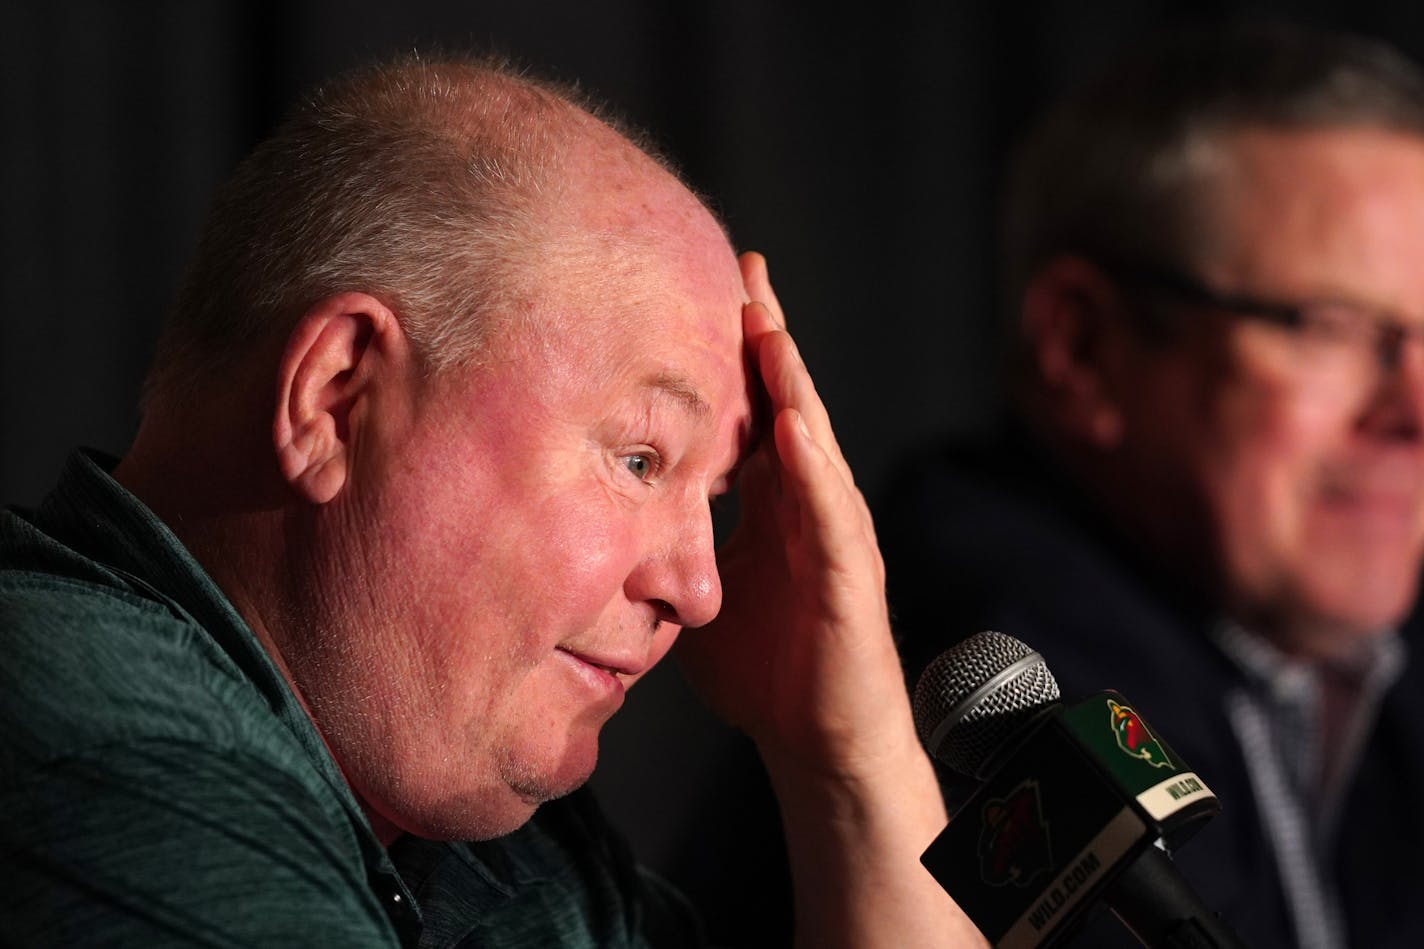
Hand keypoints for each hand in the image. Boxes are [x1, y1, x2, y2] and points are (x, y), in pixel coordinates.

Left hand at [677, 252, 915, 779]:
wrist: (819, 741)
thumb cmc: (768, 669)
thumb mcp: (701, 590)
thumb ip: (667, 544)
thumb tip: (602, 519)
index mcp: (774, 501)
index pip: (753, 410)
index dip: (732, 353)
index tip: (701, 290)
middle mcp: (807, 503)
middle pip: (788, 401)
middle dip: (765, 335)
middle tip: (742, 266)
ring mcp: (834, 532)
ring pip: (814, 440)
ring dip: (791, 382)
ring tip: (766, 322)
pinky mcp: (848, 574)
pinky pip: (829, 512)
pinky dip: (812, 467)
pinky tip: (793, 425)